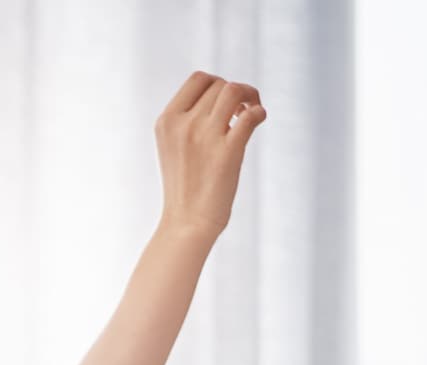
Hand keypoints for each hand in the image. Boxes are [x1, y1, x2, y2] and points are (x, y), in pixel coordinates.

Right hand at [153, 72, 264, 237]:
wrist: (187, 222)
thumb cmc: (185, 186)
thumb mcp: (174, 146)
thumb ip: (190, 119)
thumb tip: (226, 93)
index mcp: (166, 121)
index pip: (198, 79)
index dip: (218, 83)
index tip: (224, 103)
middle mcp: (183, 125)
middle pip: (219, 84)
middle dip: (236, 92)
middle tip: (242, 111)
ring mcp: (204, 137)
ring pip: (234, 91)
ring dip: (250, 95)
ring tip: (251, 113)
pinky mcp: (227, 152)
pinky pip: (250, 115)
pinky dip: (259, 112)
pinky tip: (259, 121)